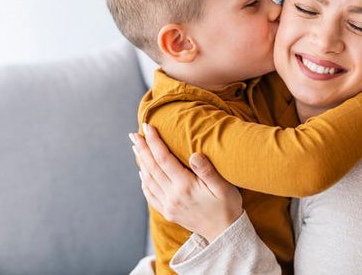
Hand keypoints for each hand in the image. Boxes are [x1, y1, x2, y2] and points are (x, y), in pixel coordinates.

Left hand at [129, 124, 242, 241]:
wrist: (224, 234)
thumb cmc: (227, 207)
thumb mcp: (224, 187)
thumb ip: (208, 170)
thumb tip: (194, 154)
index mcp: (185, 186)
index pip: (164, 159)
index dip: (154, 141)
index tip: (147, 127)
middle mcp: (173, 196)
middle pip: (152, 168)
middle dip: (142, 149)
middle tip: (134, 134)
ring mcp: (168, 205)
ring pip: (148, 180)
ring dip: (141, 162)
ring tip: (136, 148)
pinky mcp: (168, 212)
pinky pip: (150, 194)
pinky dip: (144, 181)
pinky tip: (142, 172)